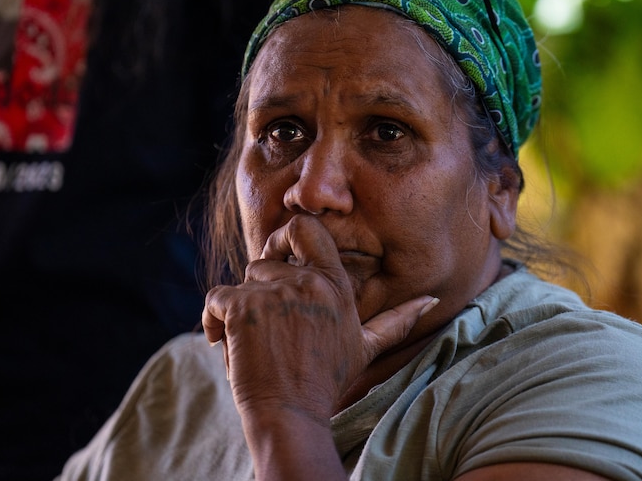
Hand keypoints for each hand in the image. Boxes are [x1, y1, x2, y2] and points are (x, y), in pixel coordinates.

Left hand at [203, 214, 435, 422]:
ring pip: (239, 281)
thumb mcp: (365, 347)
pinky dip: (211, 320)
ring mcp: (273, 293)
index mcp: (334, 284)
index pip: (305, 227)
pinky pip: (214, 298)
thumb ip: (397, 321)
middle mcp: (306, 282)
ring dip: (237, 311)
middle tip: (265, 326)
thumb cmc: (326, 381)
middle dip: (258, 290)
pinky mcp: (242, 308)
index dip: (283, 237)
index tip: (277, 258)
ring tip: (251, 343)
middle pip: (264, 260)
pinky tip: (221, 341)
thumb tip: (430, 301)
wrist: (291, 414)